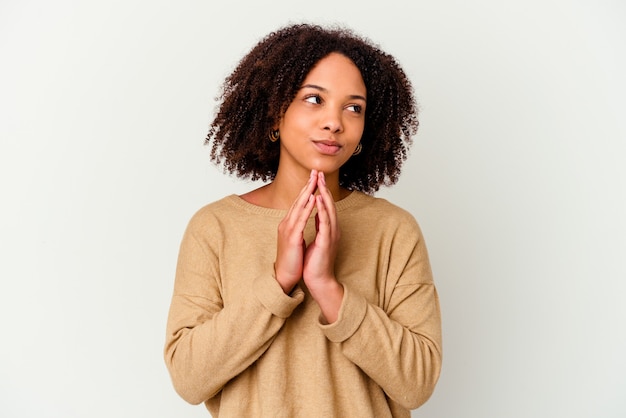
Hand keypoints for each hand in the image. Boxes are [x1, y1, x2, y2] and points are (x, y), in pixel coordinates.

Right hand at [274, 170, 317, 292]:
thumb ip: (299, 226)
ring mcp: (288, 230)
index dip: (307, 189)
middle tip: (315, 171)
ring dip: (308, 192)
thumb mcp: (296, 238)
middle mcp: (287, 223)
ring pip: (299, 207)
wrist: (285, 276)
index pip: (299, 202)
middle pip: (298, 200)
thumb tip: (305, 216)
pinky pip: (301, 220)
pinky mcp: (293, 238)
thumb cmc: (292, 259)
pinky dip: (307, 208)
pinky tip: (314, 199)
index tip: (315, 177)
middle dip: (308, 185)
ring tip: (315, 180)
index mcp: (289, 223)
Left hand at [303, 171, 343, 322]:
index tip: (316, 177)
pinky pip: (324, 221)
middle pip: (328, 203)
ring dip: (324, 194)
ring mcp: (331, 234)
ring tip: (319, 181)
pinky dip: (322, 209)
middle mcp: (332, 229)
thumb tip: (317, 214)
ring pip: (328, 210)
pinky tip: (318, 198)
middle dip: (323, 187)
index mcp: (329, 228)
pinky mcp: (326, 240)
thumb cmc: (315, 262)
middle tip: (318, 172)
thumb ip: (319, 227)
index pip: (325, 205)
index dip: (321, 190)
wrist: (318, 280)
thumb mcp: (317, 239)